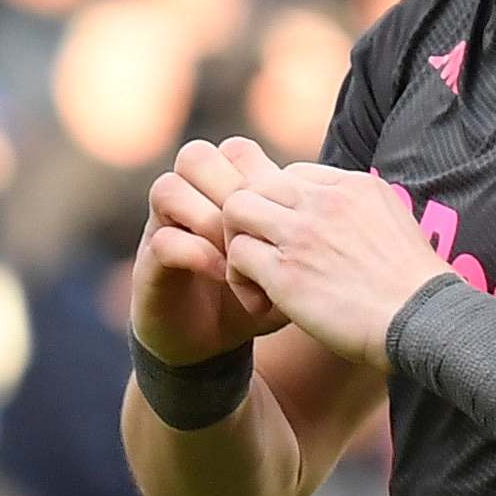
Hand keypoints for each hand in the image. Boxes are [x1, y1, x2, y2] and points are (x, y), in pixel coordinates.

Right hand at [130, 137, 291, 365]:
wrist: (208, 346)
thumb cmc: (252, 297)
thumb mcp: (289, 268)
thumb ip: (307, 239)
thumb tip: (347, 216)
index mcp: (220, 193)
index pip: (235, 150)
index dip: (258, 171)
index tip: (284, 209)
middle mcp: (187, 203)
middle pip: (196, 156)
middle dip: (228, 187)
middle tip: (255, 224)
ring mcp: (162, 230)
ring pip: (168, 187)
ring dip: (207, 216)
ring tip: (236, 250)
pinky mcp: (148, 267)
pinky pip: (163, 240)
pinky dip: (196, 253)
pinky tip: (223, 273)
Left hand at [220, 164, 452, 369]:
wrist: (422, 319)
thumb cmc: (413, 288)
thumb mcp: (395, 224)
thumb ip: (361, 214)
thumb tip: (342, 225)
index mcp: (353, 186)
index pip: (294, 174)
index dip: (284, 207)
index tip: (295, 240)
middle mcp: (324, 201)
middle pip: (257, 183)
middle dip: (251, 218)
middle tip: (263, 253)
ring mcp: (302, 233)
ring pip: (236, 208)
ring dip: (237, 242)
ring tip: (256, 274)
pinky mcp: (286, 272)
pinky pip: (238, 256)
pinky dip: (240, 280)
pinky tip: (263, 302)